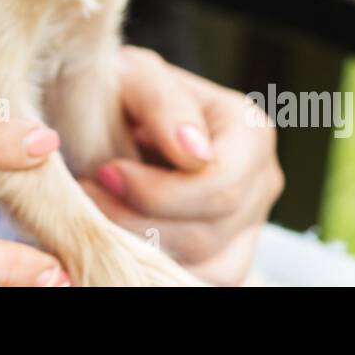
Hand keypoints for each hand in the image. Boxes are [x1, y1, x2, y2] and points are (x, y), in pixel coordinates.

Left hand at [78, 46, 282, 285]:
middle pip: (211, 232)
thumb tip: (194, 152)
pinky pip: (201, 280)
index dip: (156, 192)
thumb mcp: (136, 75)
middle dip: (140, 220)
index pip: (220, 186)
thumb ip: (164, 104)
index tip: (105, 173)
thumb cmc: (125, 88)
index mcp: (251, 130)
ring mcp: (251, 223)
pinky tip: (123, 235)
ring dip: (144, 248)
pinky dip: (157, 267)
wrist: (113, 111)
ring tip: (102, 213)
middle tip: (91, 193)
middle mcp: (262, 180)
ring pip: (208, 267)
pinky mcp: (229, 253)